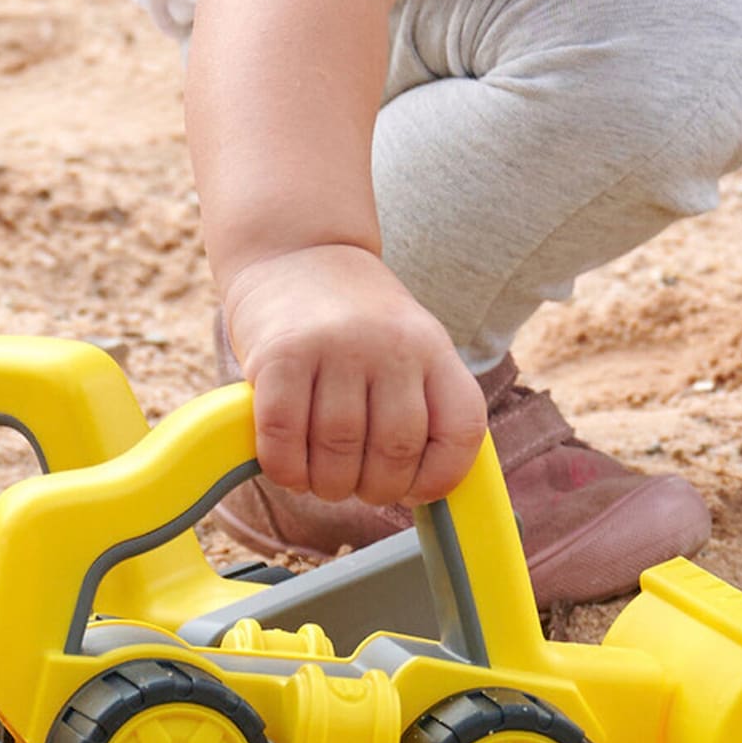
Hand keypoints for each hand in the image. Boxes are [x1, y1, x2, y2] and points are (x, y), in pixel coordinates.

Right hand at [216, 243, 487, 506]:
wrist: (297, 251)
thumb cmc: (357, 319)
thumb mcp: (409, 344)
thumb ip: (421, 402)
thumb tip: (428, 492)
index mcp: (433, 347)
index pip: (461, 429)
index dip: (441, 478)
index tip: (415, 489)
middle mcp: (391, 345)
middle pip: (395, 453)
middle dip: (374, 489)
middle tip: (357, 485)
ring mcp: (335, 348)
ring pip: (338, 455)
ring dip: (328, 485)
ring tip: (322, 478)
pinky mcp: (280, 356)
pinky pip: (283, 440)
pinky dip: (287, 470)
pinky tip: (290, 466)